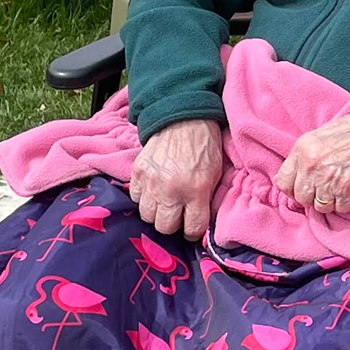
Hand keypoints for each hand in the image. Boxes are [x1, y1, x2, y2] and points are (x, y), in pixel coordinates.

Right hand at [130, 119, 222, 240]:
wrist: (184, 118)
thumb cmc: (204, 146)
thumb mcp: (215, 174)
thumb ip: (206, 200)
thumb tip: (199, 222)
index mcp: (196, 191)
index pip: (191, 229)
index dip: (193, 231)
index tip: (191, 226)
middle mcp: (171, 190)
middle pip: (165, 227)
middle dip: (172, 224)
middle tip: (177, 213)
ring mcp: (151, 181)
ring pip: (147, 216)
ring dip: (156, 212)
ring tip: (163, 203)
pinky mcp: (138, 172)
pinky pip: (135, 197)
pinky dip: (143, 197)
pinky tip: (152, 190)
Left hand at [274, 112, 349, 214]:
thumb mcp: (318, 137)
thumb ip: (304, 157)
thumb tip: (297, 178)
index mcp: (301, 150)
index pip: (283, 182)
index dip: (293, 189)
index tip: (303, 188)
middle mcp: (311, 166)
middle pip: (301, 198)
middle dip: (312, 197)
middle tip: (325, 188)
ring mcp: (328, 179)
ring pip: (320, 207)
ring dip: (330, 201)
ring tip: (339, 188)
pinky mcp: (347, 189)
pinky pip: (340, 208)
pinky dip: (347, 203)